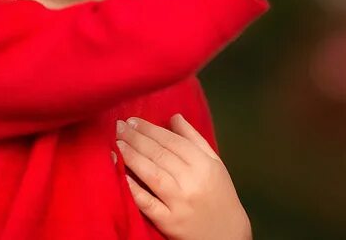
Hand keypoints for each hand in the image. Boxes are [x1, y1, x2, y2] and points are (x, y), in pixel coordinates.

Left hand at [116, 113, 250, 239]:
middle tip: (119, 126)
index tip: (133, 120)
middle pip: (160, 155)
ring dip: (132, 157)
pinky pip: (148, 203)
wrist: (227, 235)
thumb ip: (194, 139)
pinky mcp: (170, 222)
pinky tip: (122, 175)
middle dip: (137, 138)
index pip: (172, 141)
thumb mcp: (214, 163)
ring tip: (118, 144)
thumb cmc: (219, 195)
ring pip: (153, 175)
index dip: (150, 129)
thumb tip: (174, 117)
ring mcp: (180, 203)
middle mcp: (192, 181)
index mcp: (204, 165)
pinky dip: (135, 189)